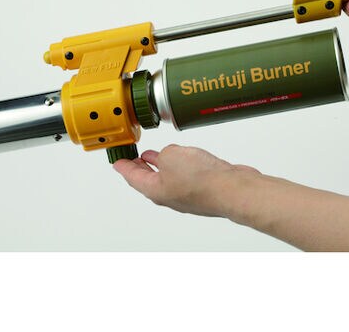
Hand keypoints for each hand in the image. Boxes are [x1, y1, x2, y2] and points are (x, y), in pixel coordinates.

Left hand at [113, 144, 261, 217]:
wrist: (232, 189)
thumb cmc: (202, 180)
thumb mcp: (171, 156)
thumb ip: (164, 153)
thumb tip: (168, 154)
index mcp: (155, 190)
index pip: (132, 177)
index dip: (123, 166)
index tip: (117, 162)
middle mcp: (169, 195)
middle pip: (148, 180)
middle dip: (140, 168)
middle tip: (133, 159)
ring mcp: (187, 194)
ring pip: (168, 177)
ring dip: (159, 166)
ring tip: (154, 156)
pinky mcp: (202, 189)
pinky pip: (185, 176)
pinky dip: (178, 166)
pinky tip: (182, 160)